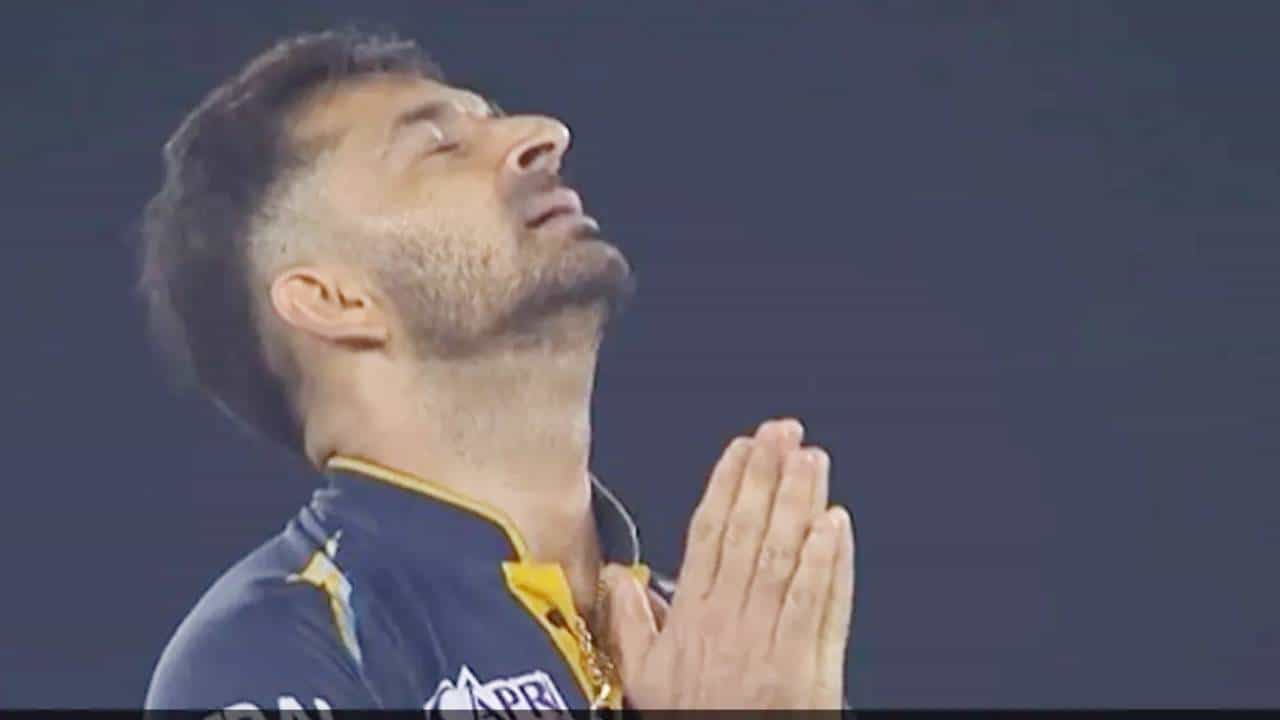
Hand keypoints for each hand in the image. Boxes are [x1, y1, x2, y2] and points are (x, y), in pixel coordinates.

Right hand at [602, 418, 854, 708]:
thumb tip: (617, 576)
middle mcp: (730, 621)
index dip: (728, 484)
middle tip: (783, 431)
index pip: (710, 534)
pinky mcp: (810, 668)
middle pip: (750, 534)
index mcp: (691, 618)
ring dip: (800, 504)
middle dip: (767, 476)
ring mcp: (772, 642)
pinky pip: (820, 605)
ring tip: (812, 459)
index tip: (743, 445)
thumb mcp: (644, 679)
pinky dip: (829, 563)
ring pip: (786, 558)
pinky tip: (835, 525)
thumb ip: (631, 623)